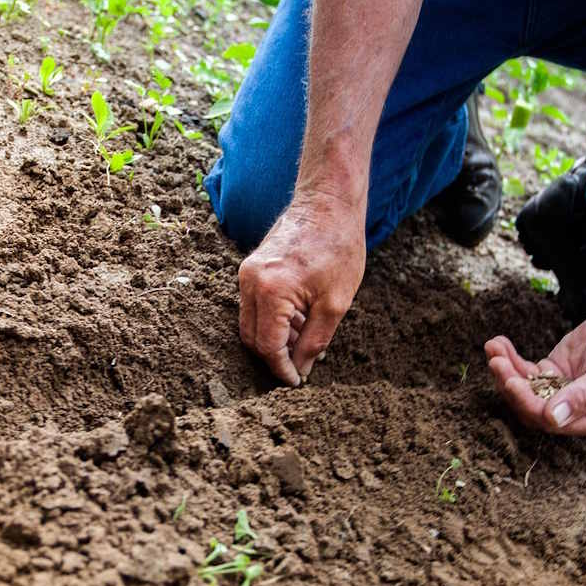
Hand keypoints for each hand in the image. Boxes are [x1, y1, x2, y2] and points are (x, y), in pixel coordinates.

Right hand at [238, 191, 365, 385]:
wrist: (328, 203)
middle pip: (252, 338)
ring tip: (307, 340)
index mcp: (270, 291)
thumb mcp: (335, 303)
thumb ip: (314, 341)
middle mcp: (250, 281)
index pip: (268, 346)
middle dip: (275, 357)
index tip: (297, 382)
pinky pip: (254, 305)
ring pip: (251, 323)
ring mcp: (247, 273)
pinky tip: (300, 320)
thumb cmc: (338, 247)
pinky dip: (273, 320)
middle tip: (302, 366)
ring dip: (275, 338)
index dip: (282, 369)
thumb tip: (301, 369)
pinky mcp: (251, 267)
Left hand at [485, 306, 585, 435]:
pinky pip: (525, 371)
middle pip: (531, 407)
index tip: (512, 382)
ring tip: (493, 348)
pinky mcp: (550, 373)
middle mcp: (573, 412)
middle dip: (511, 385)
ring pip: (524, 389)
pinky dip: (510, 358)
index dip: (529, 404)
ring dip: (505, 370)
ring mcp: (559, 392)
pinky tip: (498, 343)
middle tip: (496, 362)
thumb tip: (553, 419)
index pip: (552, 422)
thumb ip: (583, 396)